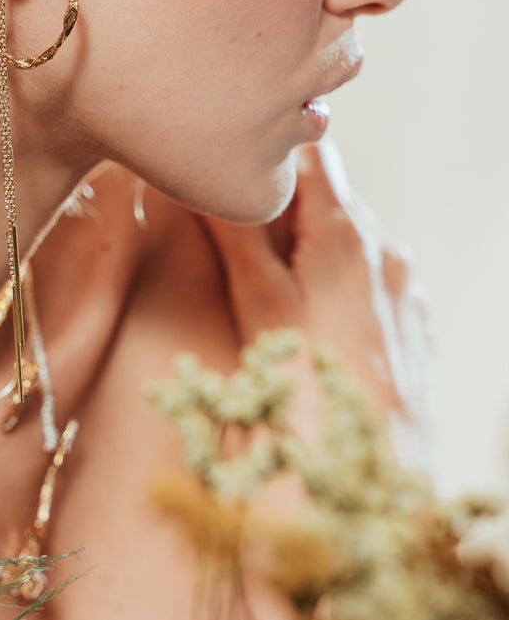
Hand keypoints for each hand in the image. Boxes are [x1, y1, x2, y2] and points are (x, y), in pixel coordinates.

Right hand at [204, 140, 432, 458]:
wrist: (376, 466)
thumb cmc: (308, 382)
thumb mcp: (256, 299)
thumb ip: (233, 231)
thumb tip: (206, 180)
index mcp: (346, 230)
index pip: (311, 152)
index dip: (271, 158)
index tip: (240, 179)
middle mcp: (384, 248)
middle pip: (329, 197)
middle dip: (285, 211)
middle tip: (243, 248)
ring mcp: (403, 285)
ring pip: (348, 242)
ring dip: (311, 251)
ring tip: (276, 297)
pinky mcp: (412, 321)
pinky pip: (370, 281)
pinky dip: (338, 286)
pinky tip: (314, 327)